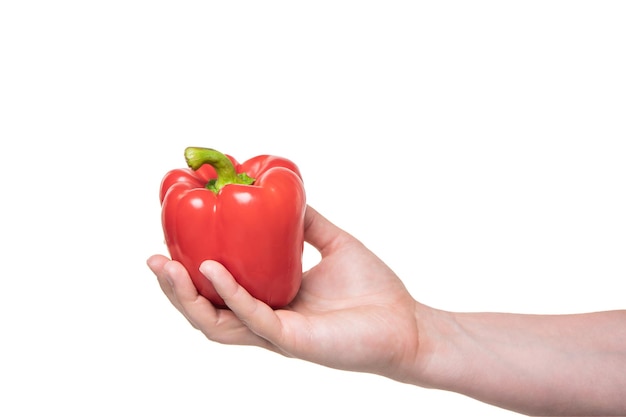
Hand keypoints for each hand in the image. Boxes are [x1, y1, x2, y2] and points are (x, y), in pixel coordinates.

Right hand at [147, 205, 422, 380]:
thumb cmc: (374, 290)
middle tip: (151, 257)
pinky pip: (253, 318)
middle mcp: (266, 319)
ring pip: (216, 323)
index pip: (219, 290)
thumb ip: (305, 222)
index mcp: (270, 298)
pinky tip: (213, 270)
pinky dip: (230, 294)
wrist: (407, 324)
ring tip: (164, 266)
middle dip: (174, 287)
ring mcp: (277, 334)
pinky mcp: (293, 340)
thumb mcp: (332, 242)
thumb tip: (283, 193)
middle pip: (205, 310)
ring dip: (187, 295)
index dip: (189, 269)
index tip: (170, 239)